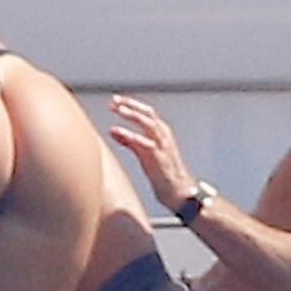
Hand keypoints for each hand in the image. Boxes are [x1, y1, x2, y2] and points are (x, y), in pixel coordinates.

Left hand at [108, 93, 197, 211]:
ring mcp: (162, 146)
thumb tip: (113, 131)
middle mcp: (163, 135)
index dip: (131, 104)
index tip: (115, 100)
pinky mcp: (160, 158)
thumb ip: (129, 141)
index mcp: (160, 132)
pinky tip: (119, 132)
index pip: (146, 112)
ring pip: (149, 125)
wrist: (177, 190)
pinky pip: (146, 144)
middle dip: (132, 105)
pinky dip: (132, 136)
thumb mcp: (143, 152)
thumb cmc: (161, 171)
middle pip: (148, 114)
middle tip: (115, 101)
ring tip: (120, 110)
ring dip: (134, 116)